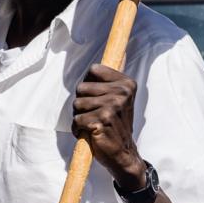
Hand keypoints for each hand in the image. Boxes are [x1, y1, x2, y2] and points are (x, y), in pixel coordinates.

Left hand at [73, 63, 147, 187]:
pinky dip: (79, 130)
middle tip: (96, 116)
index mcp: (127, 83)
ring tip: (94, 125)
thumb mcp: (117, 98)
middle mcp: (122, 92)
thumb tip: (122, 49)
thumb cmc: (114, 125)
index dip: (89, 86)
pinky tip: (92, 134)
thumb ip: (111, 78)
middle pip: (81, 87)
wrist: (123, 153)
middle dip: (82, 104)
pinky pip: (76, 120)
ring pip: (77, 104)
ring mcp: (112, 105)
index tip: (98, 99)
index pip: (93, 70)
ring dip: (80, 117)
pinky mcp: (102, 120)